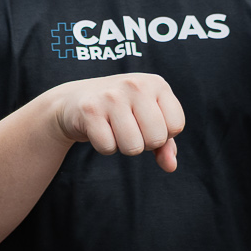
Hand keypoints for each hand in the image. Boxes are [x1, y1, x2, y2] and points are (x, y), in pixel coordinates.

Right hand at [43, 74, 184, 170]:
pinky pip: (108, 148)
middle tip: (130, 129)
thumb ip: (166, 143)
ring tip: (115, 129)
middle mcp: (136, 85)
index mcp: (157, 84)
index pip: (176, 125)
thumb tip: (171, 166)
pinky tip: (100, 130)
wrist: (74, 100)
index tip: (148, 125)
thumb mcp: (148, 119)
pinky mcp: (90, 110)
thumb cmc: (121, 110)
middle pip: (156, 138)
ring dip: (124, 147)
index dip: (164, 134)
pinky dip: (105, 147)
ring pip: (133, 147)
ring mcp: (112, 96)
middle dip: (144, 144)